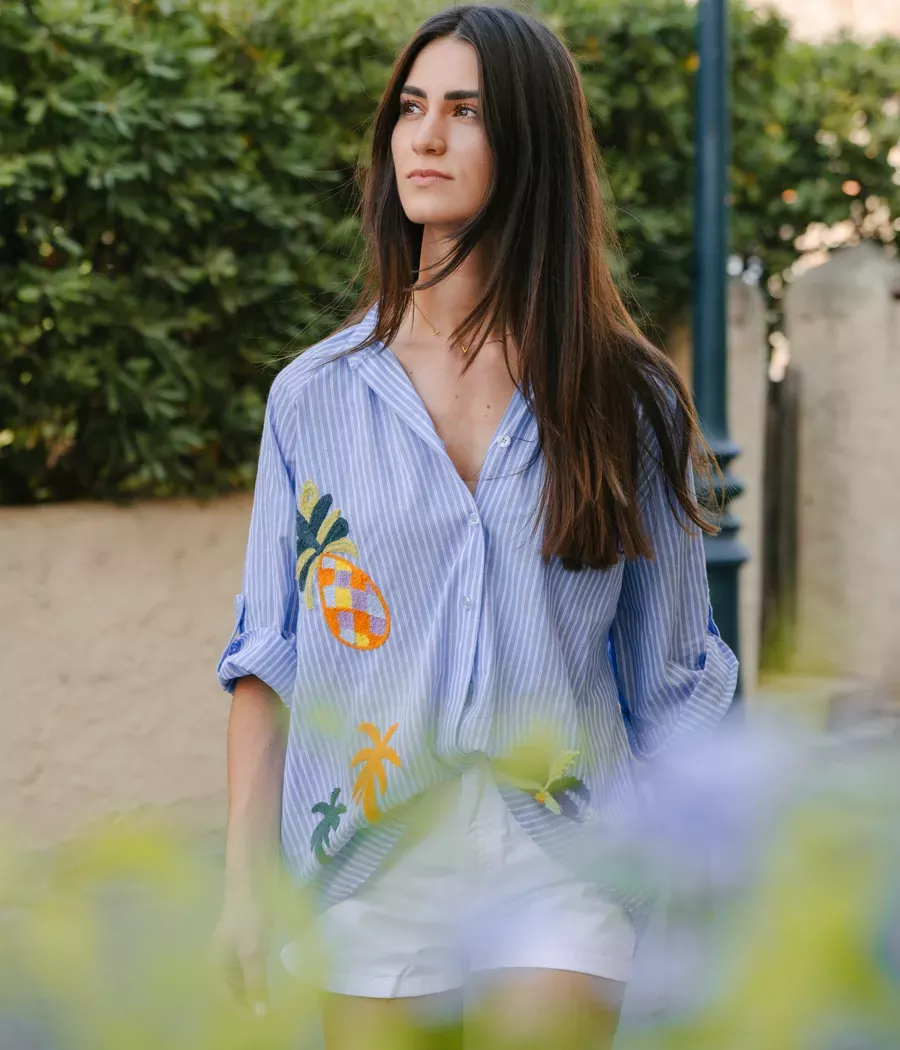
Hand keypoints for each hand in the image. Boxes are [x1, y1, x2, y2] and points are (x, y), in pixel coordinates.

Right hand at [210, 885, 269, 1017]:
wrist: (252, 883)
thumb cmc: (248, 917)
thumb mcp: (252, 952)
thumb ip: (255, 983)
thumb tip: (261, 1014)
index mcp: (213, 966)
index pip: (224, 1000)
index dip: (241, 1013)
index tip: (261, 1022)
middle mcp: (218, 964)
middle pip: (230, 994)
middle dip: (245, 1007)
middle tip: (266, 1017)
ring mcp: (230, 956)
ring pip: (239, 985)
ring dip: (251, 996)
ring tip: (268, 1007)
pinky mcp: (242, 947)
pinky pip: (246, 973)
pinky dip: (255, 982)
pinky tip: (267, 987)